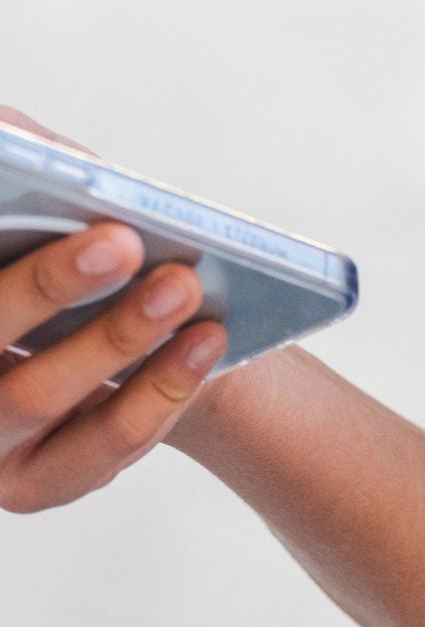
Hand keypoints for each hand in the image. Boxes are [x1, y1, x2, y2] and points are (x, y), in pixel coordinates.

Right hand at [0, 108, 226, 512]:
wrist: (132, 319)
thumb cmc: (74, 241)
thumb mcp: (42, 189)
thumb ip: (24, 158)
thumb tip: (18, 141)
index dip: (19, 273)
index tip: (84, 223)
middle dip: (48, 286)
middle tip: (122, 242)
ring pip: (35, 398)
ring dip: (114, 340)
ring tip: (182, 289)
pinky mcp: (35, 484)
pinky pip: (93, 451)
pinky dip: (153, 396)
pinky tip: (203, 345)